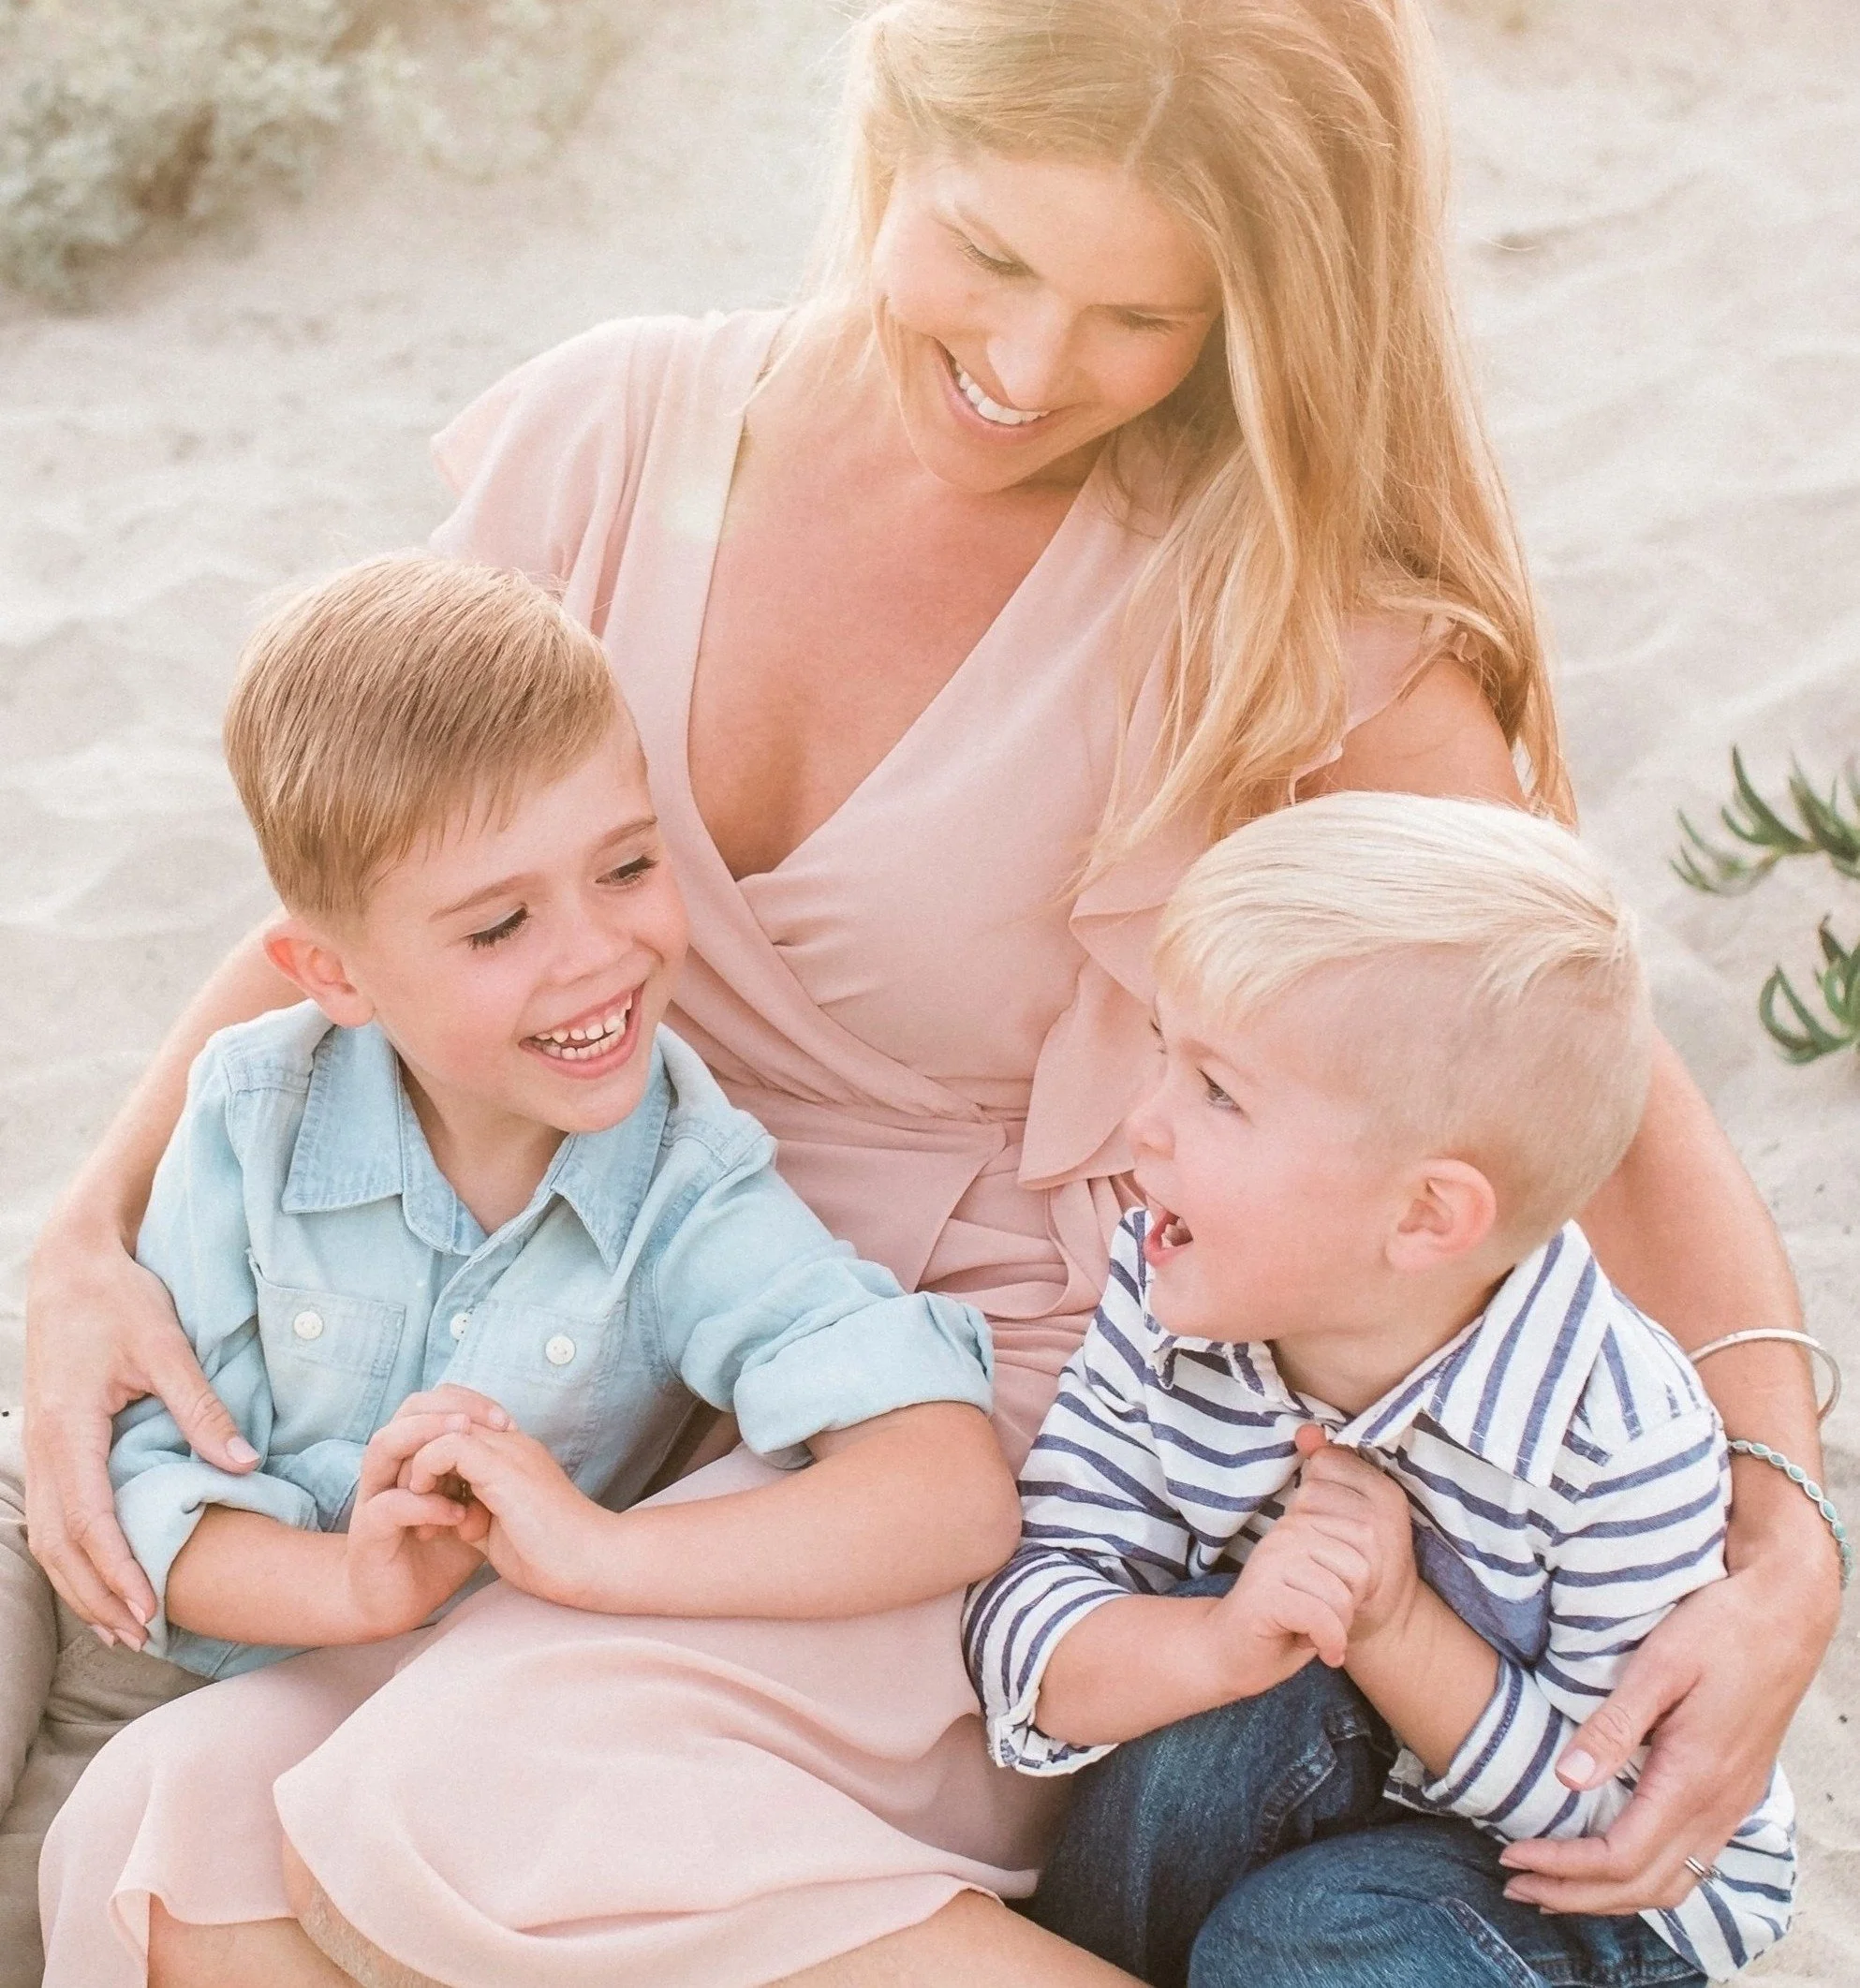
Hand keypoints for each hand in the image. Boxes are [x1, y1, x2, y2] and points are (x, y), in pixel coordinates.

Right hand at [25, 1210, 258, 1644]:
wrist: (70, 1265)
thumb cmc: (119, 1299)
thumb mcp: (166, 1346)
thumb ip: (202, 1408)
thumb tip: (244, 1465)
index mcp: (70, 1430)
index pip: (92, 1521)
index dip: (120, 1572)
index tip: (150, 1609)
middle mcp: (44, 1448)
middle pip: (61, 1546)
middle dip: (98, 1596)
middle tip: (143, 1635)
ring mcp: (38, 1448)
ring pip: (48, 1538)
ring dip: (81, 1585)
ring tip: (122, 1626)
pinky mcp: (46, 1444)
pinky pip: (50, 1516)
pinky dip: (71, 1556)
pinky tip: (99, 1576)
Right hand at [380, 1386, 512, 1537]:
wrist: (400, 1601)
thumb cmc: (439, 1551)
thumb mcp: (476, 1505)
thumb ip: (487, 1476)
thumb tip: (519, 1447)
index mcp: (418, 1455)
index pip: (435, 1404)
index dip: (468, 1402)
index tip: (505, 1418)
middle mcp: (393, 1468)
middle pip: (407, 1411)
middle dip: (445, 1408)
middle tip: (481, 1421)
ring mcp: (376, 1496)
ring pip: (385, 1445)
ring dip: (424, 1438)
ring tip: (463, 1444)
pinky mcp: (370, 1531)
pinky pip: (390, 1504)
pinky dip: (425, 1504)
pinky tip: (457, 1512)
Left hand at [404, 1424, 608, 1608]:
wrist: (591, 1564)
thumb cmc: (550, 1557)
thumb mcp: (498, 1530)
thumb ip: (472, 1514)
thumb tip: (445, 1516)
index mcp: (514, 1454)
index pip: (460, 1427)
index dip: (430, 1455)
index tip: (420, 1497)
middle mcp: (512, 1442)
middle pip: (448, 1417)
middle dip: (416, 1453)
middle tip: (407, 1496)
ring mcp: (510, 1449)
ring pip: (443, 1424)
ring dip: (416, 1460)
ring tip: (412, 1499)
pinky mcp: (503, 1467)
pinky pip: (448, 1444)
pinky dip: (426, 1467)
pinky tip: (424, 1498)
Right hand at [1208, 1430, 1379, 1687]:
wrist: (1226, 1655)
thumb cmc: (1284, 1625)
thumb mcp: (1324, 1588)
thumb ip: (1348, 1569)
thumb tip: (1382, 1562)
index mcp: (1302, 1523)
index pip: (1365, 1535)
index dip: (1368, 1580)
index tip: (1345, 1603)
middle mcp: (1286, 1533)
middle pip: (1359, 1567)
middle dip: (1353, 1606)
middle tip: (1330, 1623)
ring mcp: (1272, 1561)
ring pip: (1341, 1596)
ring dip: (1339, 1630)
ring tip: (1318, 1636)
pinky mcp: (1264, 1594)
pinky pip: (1321, 1618)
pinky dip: (1330, 1644)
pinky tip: (1323, 1654)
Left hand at [1289, 1431, 1417, 1645]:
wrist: (1386, 1620)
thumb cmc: (1361, 1557)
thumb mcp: (1351, 1504)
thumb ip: (1327, 1463)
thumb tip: (1305, 1432)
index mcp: (1385, 1489)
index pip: (1327, 1459)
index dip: (1319, 1482)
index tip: (1332, 1511)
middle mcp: (1384, 1508)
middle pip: (1313, 1482)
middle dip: (1308, 1505)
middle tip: (1325, 1536)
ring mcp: (1372, 1536)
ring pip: (1305, 1504)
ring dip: (1301, 1525)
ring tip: (1319, 1550)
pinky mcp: (1358, 1564)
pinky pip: (1305, 1532)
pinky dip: (1299, 1545)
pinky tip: (1313, 1564)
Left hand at [1499, 1559, 1829, 1912]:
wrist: (1786, 1615)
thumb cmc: (1720, 1629)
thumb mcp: (1659, 1665)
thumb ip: (1613, 1726)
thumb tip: (1566, 1779)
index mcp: (1694, 1779)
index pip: (1621, 1857)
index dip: (1563, 1868)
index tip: (1512, 1856)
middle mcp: (1718, 1807)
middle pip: (1643, 1887)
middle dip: (1575, 1896)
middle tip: (1516, 1887)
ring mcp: (1732, 1806)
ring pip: (1671, 1885)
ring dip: (1609, 1897)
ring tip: (1553, 1888)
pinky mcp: (1734, 1795)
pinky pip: (1689, 1863)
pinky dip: (1642, 1879)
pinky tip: (1610, 1863)